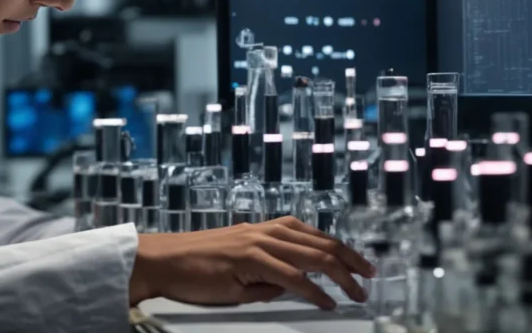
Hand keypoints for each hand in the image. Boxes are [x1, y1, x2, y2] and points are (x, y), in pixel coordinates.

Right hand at [129, 217, 375, 309]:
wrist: (162, 260)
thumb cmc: (195, 267)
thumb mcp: (239, 270)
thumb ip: (267, 276)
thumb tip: (292, 289)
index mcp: (264, 230)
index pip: (313, 236)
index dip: (342, 250)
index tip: (361, 265)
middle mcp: (265, 230)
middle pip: (321, 243)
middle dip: (351, 261)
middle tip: (370, 278)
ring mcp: (256, 242)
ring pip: (312, 256)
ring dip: (340, 275)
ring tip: (356, 291)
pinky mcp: (247, 259)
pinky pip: (290, 275)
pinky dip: (313, 290)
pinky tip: (327, 301)